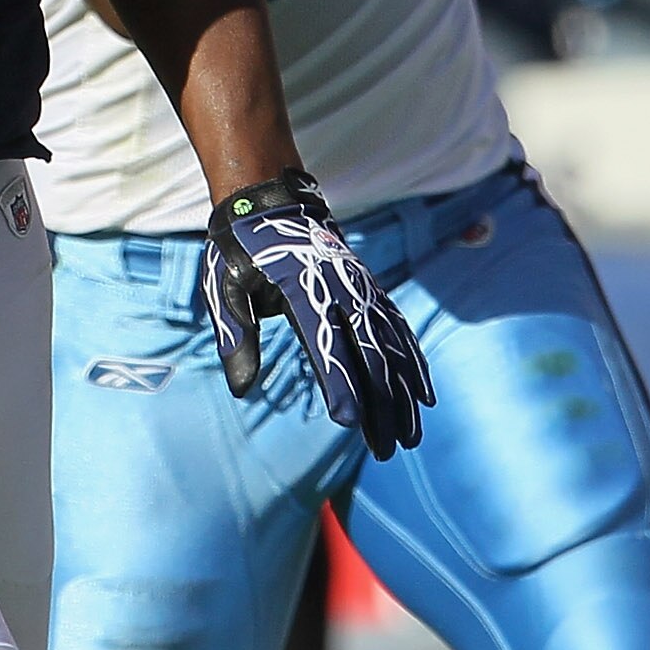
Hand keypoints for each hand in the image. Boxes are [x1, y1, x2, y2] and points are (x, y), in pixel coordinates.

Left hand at [203, 173, 433, 459]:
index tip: (348, 422)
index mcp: (302, 289)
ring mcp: (361, 290)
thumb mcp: (224, 285)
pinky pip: (399, 331)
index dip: (339, 383)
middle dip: (382, 406)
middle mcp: (341, 290)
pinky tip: (424, 396)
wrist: (272, 199)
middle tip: (386, 450)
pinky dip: (415, 364)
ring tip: (410, 437)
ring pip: (393, 347)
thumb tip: (242, 388)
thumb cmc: (242, 248)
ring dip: (405, 394)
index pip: (326, 344)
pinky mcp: (369, 292)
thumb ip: (235, 334)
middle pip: (370, 354)